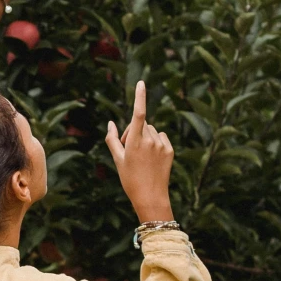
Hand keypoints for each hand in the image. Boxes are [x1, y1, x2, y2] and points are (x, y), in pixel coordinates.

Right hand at [106, 81, 174, 222]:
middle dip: (134, 131)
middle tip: (129, 149)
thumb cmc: (130, 179)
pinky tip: (152, 157)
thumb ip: (113, 139)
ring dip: (145, 137)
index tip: (141, 83)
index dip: (140, 97)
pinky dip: (156, 142)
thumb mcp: (118, 159)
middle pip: (142, 124)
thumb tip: (111, 123)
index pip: (139, 113)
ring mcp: (162, 145)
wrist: (151, 196)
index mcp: (135, 141)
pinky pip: (161, 138)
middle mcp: (150, 140)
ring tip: (141, 156)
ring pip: (152, 131)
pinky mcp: (170, 150)